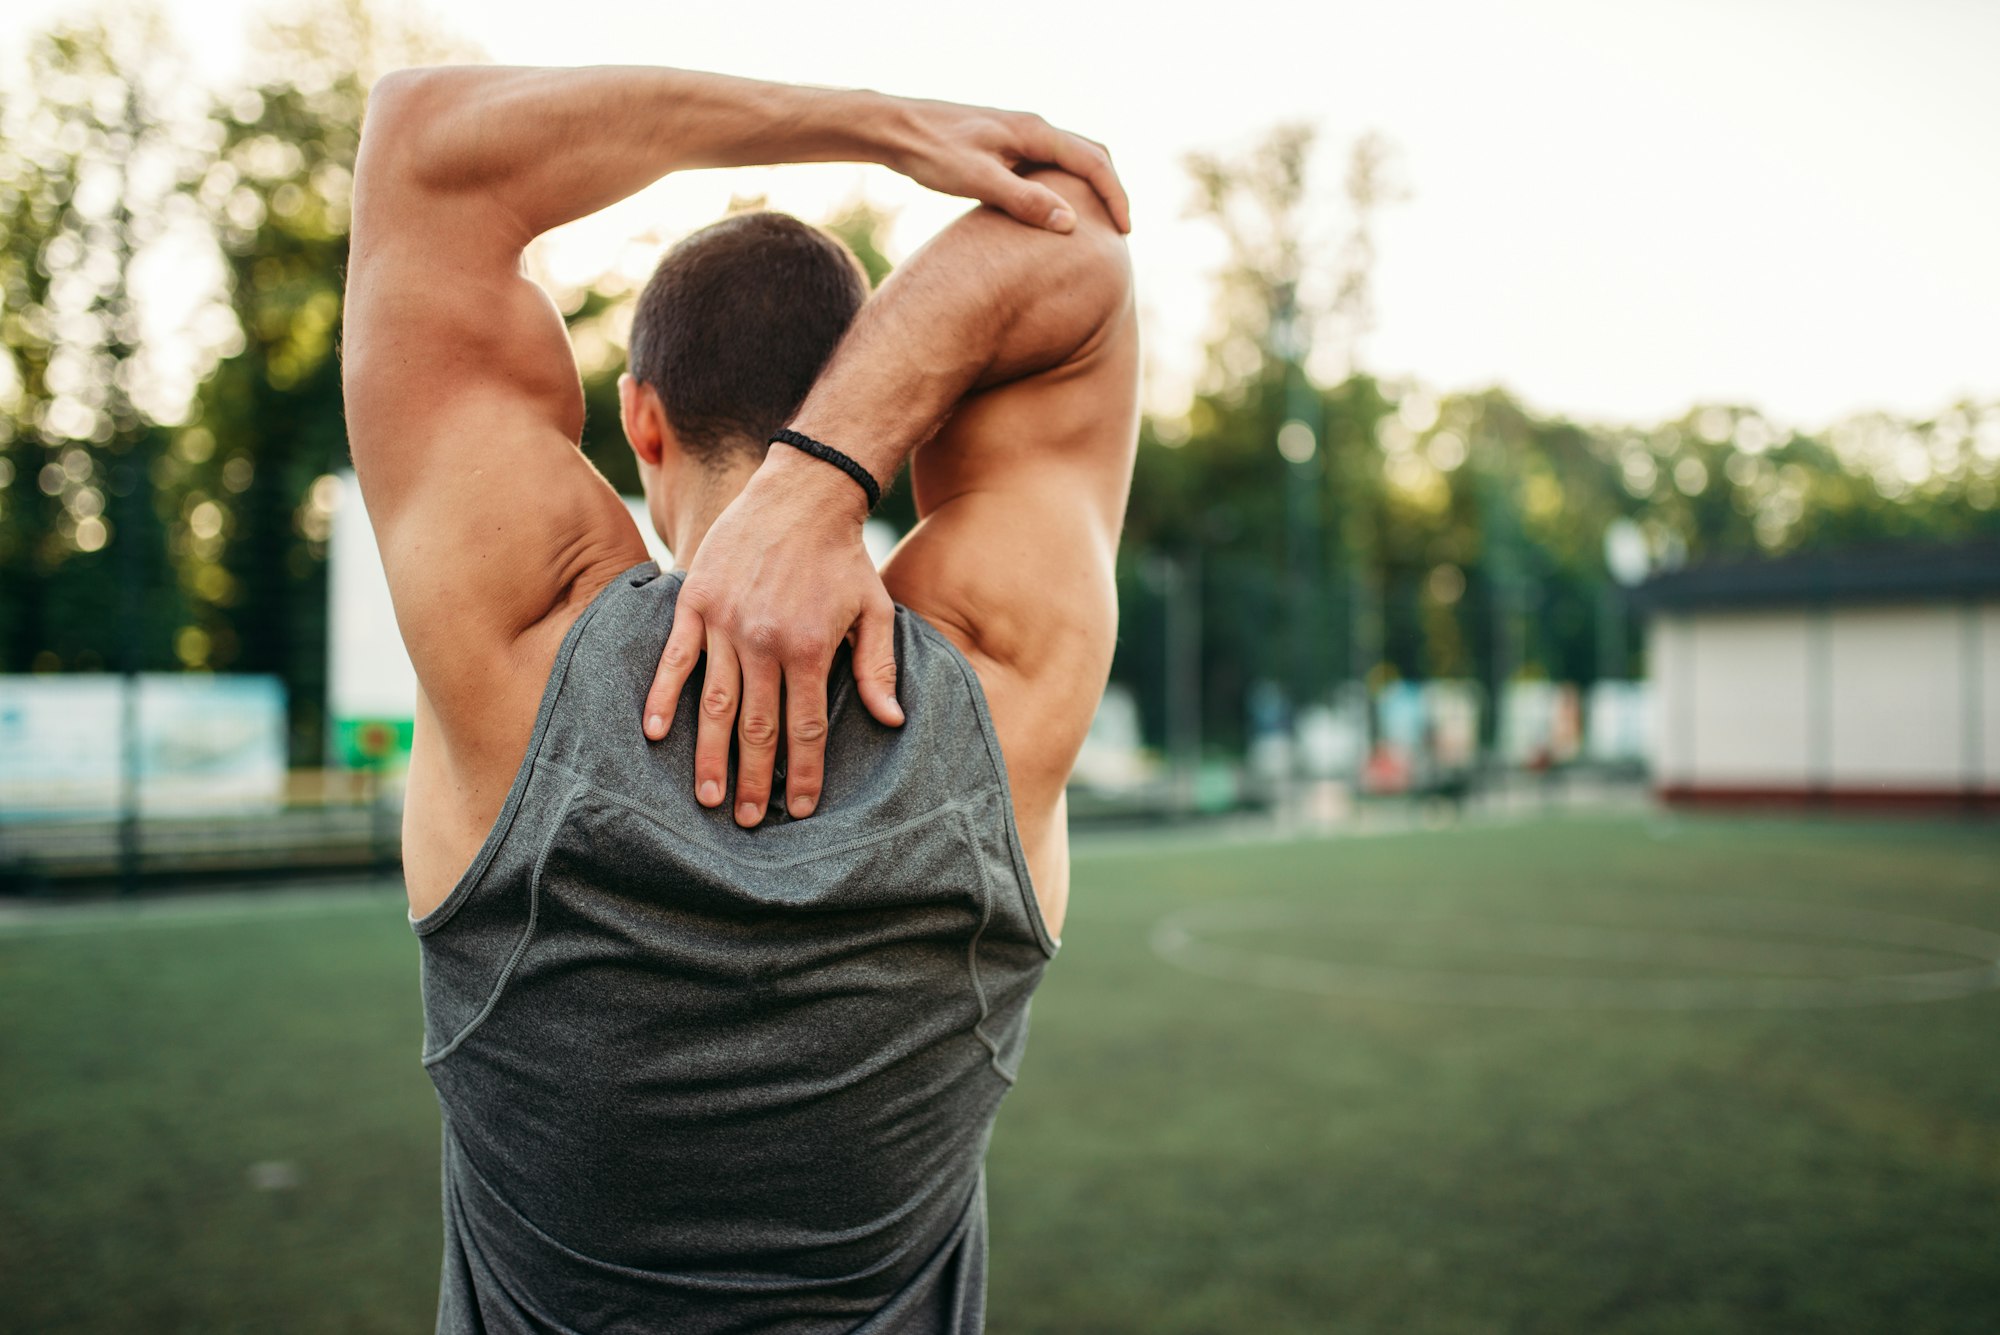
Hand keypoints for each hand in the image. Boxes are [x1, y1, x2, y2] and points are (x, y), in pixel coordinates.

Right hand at [642, 449, 902, 824]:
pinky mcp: (695, 602)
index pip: (807, 727)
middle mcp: (765, 641)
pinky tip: (656, 733)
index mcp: (813, 649)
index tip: (801, 808)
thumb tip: (891, 721)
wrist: (802, 492)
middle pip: (759, 727)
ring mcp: (725, 622)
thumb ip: (879, 668)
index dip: (805, 772)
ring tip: (708, 798)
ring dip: (711, 755)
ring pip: (716, 703)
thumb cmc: (843, 558)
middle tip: (748, 821)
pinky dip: (664, 696)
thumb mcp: (876, 610)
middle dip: (755, 780)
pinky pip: (675, 658)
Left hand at [878, 96, 1130, 236]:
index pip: (1093, 162)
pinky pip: (1047, 165)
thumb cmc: (932, 152)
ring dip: (1089, 188)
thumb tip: (1071, 223)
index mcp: (1034, 132)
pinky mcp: (1002, 146)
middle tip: (1120, 228)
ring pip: (1069, 159)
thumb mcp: (978, 180)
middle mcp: (1032, 128)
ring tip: (1095, 224)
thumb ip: (1024, 200)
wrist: (894, 128)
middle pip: (1090, 155)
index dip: (1115, 197)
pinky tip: (1052, 213)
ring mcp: (1017, 136)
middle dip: (1110, 190)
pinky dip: (1063, 187)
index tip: (1126, 231)